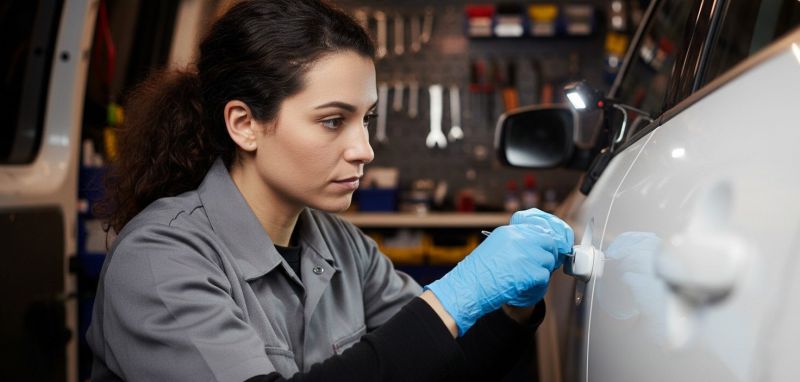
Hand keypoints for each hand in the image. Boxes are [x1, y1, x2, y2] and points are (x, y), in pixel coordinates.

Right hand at [425, 212, 572, 334]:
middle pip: (548, 243)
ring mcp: (527, 254)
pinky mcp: (532, 272)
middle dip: (547, 255)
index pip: (538, 231)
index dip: (543, 243)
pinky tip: (523, 286)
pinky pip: (544, 277)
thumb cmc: (477, 273)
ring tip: (526, 278)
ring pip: (548, 261)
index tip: (544, 251)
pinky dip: (537, 284)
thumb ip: (515, 244)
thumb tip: (535, 247)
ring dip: (541, 271)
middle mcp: (520, 239)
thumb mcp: (495, 248)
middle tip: (540, 266)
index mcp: (509, 232)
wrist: (469, 287)